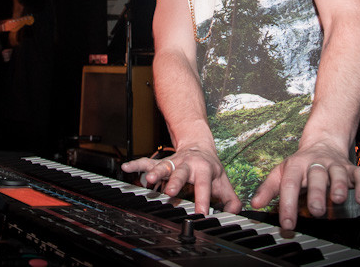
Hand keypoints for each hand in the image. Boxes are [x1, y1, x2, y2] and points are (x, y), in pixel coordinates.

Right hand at [121, 147, 241, 215]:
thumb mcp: (224, 183)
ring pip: (163, 166)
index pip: (204, 186)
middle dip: (175, 182)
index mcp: (204, 170)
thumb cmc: (210, 168)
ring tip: (148, 180)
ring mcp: (173, 163)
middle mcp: (187, 165)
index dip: (203, 200)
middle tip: (170, 193)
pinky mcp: (162, 162)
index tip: (200, 214)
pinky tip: (126, 168)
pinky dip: (136, 165)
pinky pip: (147, 162)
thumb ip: (230, 201)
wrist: (199, 145)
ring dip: (155, 172)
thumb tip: (233, 214)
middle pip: (181, 173)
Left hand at [251, 141, 359, 230]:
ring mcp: (335, 165)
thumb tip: (255, 204)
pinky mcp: (351, 168)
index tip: (287, 223)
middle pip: (316, 176)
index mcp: (297, 165)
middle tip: (316, 211)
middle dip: (317, 193)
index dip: (287, 204)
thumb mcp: (281, 172)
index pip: (290, 183)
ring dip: (339, 185)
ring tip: (338, 199)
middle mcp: (316, 163)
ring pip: (338, 173)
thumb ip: (268, 189)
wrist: (323, 141)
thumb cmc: (301, 163)